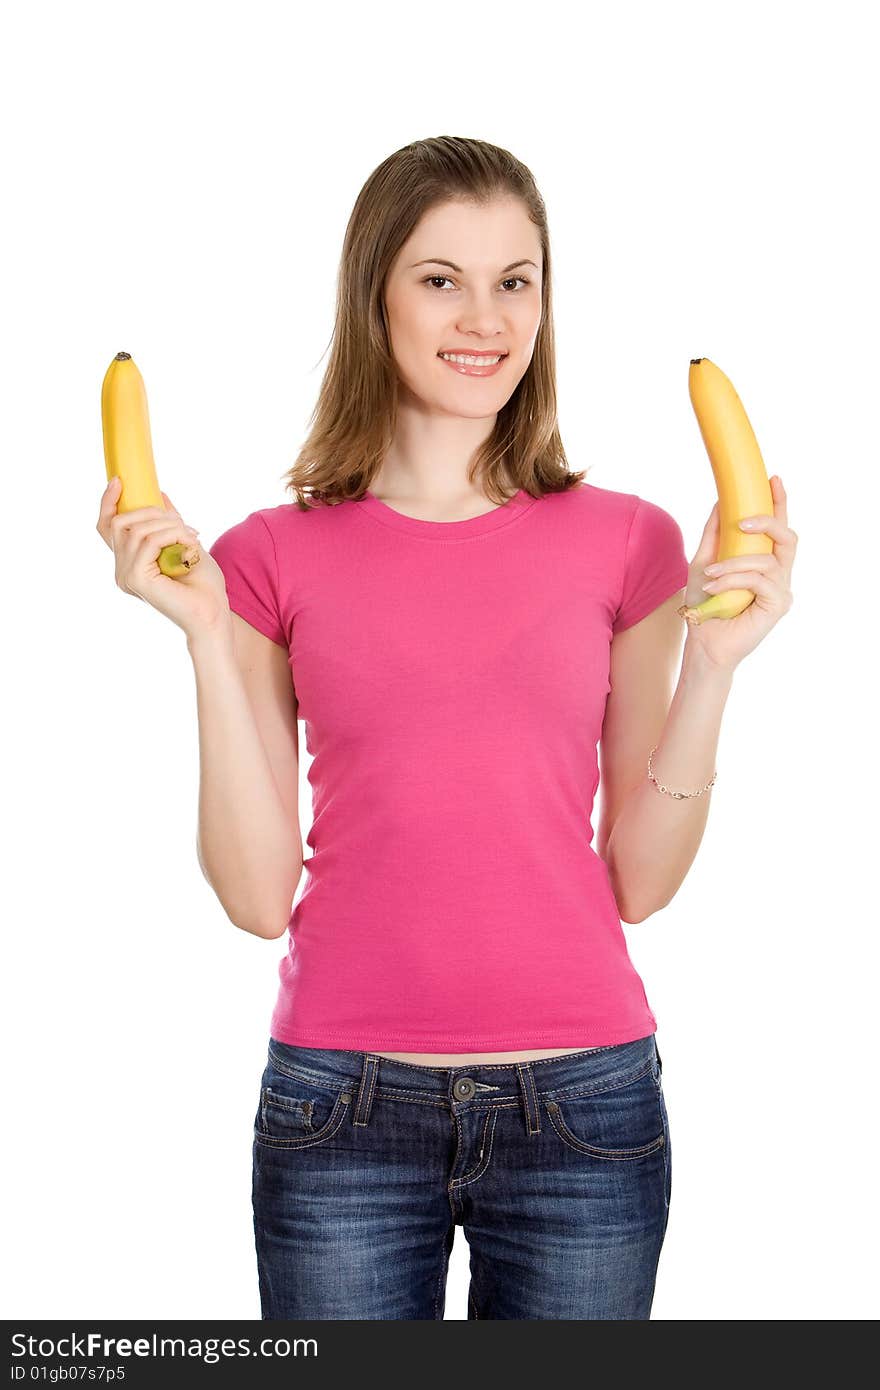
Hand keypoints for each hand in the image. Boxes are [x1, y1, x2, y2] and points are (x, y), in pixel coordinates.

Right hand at [96, 476, 230, 640]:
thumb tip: (159, 494)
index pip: (106, 529)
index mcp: (129, 564)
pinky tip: (188, 544)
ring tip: (190, 536)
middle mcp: (121, 571)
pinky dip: (171, 536)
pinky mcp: (135, 579)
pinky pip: (148, 541)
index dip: (108, 503)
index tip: (120, 481)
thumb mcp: (185, 543)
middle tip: (182, 523)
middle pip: (120, 523)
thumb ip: (168, 523)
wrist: (213, 615)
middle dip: (151, 512)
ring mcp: (125, 576)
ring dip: (168, 525)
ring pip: (136, 529)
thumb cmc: (203, 586)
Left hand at [682, 475, 796, 673]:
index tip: (773, 478)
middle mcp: (779, 573)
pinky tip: (715, 588)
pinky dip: (734, 580)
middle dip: (767, 522)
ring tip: (710, 575)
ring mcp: (782, 590)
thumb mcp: (704, 561)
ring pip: (767, 561)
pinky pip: (760, 581)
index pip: (779, 527)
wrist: (703, 643)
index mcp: (765, 560)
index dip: (779, 502)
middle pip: (788, 537)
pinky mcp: (778, 605)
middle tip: (743, 521)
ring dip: (734, 564)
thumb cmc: (706, 604)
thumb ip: (715, 533)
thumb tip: (722, 500)